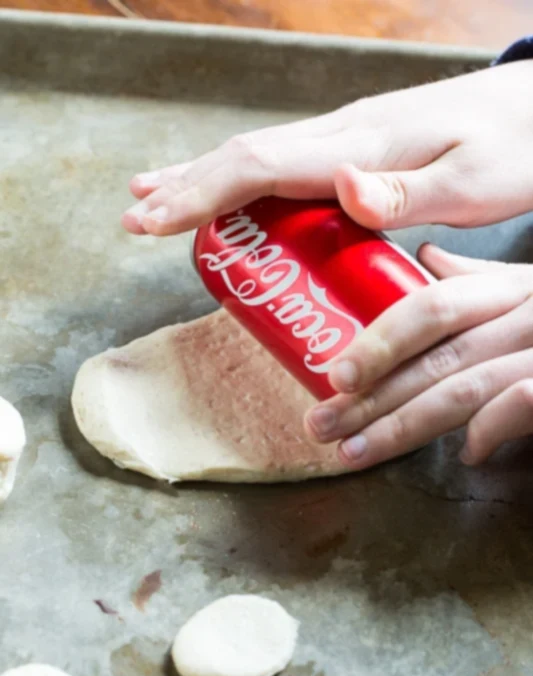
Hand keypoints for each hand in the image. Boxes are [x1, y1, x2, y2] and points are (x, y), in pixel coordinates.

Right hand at [122, 60, 532, 235]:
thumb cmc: (514, 151)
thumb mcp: (474, 182)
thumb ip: (408, 190)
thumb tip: (340, 186)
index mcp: (360, 146)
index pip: (259, 167)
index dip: (199, 195)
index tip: (151, 222)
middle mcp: (343, 135)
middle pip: (245, 157)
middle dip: (185, 189)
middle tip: (135, 220)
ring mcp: (347, 139)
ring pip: (258, 158)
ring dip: (203, 181)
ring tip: (156, 201)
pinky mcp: (356, 151)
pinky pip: (284, 167)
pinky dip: (243, 183)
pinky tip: (230, 195)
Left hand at [304, 246, 532, 468]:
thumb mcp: (529, 289)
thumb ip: (478, 280)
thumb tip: (426, 256)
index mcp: (510, 287)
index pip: (432, 308)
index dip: (380, 342)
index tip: (335, 376)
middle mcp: (528, 313)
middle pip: (435, 356)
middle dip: (370, 397)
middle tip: (321, 425)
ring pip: (464, 390)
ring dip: (401, 427)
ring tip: (354, 452)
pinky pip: (521, 406)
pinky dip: (486, 432)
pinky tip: (466, 455)